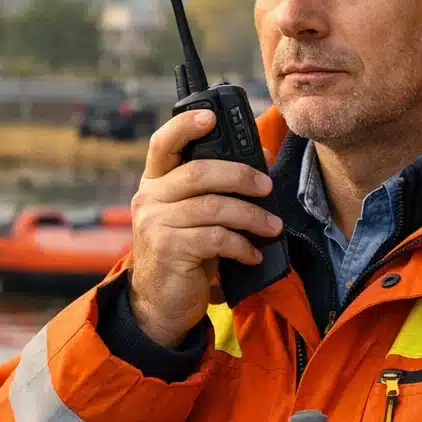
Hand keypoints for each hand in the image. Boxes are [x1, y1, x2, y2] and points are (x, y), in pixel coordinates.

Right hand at [129, 110, 281, 347]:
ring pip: (214, 207)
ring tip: (272, 227)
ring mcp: (155, 224)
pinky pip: (216, 238)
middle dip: (240, 176)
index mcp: (154, 182)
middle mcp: (148, 198)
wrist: (160, 304)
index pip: (162, 143)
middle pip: (199, 172)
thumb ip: (214, 188)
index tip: (211, 116)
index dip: (185, 125)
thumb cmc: (184, 253)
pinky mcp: (169, 250)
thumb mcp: (193, 216)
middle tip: (267, 187)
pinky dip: (242, 245)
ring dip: (251, 216)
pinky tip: (253, 254)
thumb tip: (260, 159)